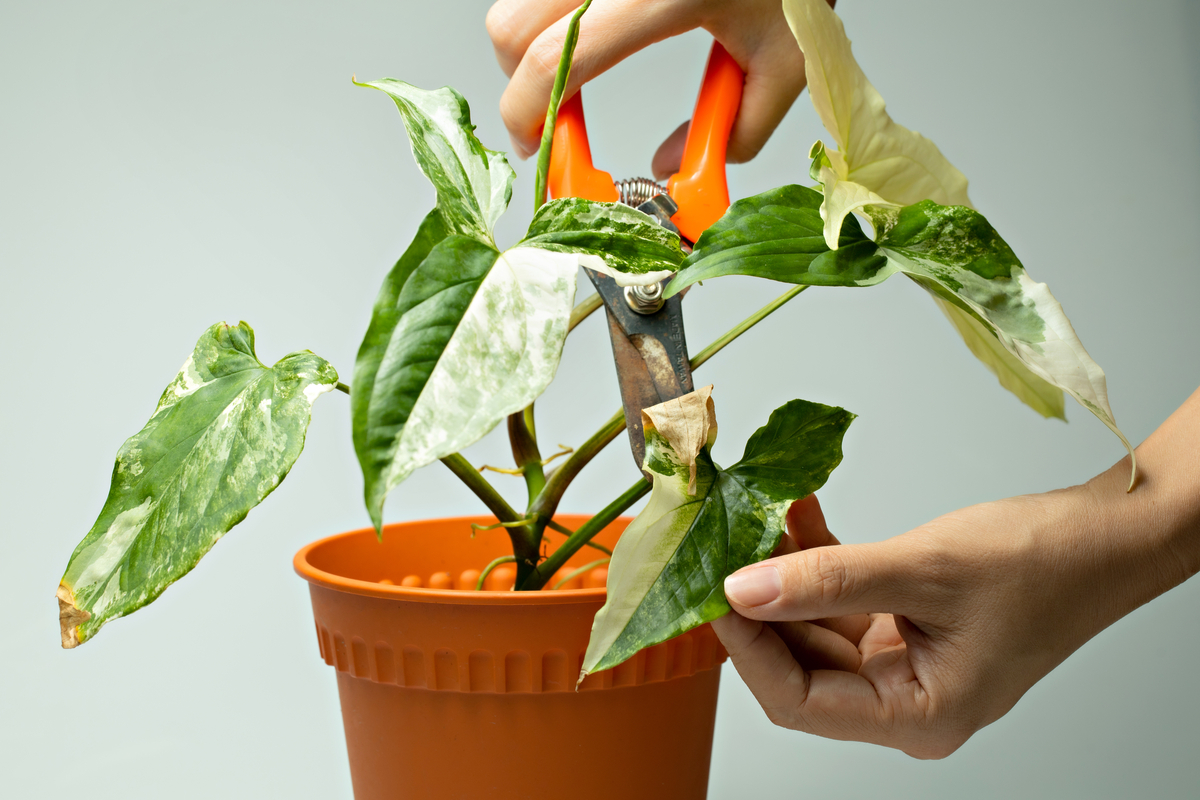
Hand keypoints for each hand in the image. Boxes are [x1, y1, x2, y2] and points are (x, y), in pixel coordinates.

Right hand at [485, 0, 827, 174]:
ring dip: (530, 45)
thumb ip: (739, 130)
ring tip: (572, 72)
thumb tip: (671, 167)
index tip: (536, 148)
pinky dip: (548, 16)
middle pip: (511, 25)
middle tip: (551, 117)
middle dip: (519, 83)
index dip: (528, 115)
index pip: (554, 59)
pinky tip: (586, 32)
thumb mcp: (787, 60)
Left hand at [711, 388, 1199, 757]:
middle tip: (721, 547)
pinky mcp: (903, 622)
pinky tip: (796, 514)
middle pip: (799, 663)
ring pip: (813, 625)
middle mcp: (903, 698)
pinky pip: (840, 596)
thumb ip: (829, 580)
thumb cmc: (1045, 564)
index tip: (712, 589)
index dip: (747, 646)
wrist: (1107, 537)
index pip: (798, 699)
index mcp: (916, 716)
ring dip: (783, 572)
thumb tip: (743, 588)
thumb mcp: (924, 569)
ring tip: (755, 518)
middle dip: (758, 603)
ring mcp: (902, 660)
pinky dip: (816, 557)